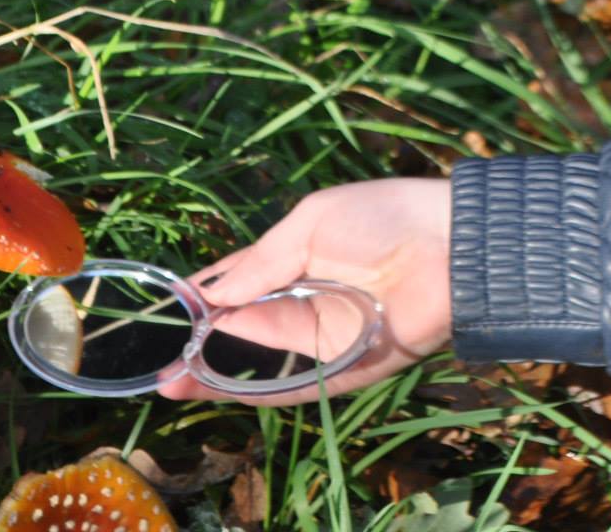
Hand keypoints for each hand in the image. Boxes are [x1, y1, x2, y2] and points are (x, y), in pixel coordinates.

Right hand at [158, 178, 451, 404]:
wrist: (451, 245)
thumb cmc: (383, 217)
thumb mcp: (310, 223)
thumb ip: (261, 262)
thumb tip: (211, 293)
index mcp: (297, 258)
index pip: (240, 283)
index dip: (204, 297)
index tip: (165, 309)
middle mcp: (307, 299)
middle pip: (244, 328)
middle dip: (199, 342)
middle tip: (158, 360)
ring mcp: (326, 335)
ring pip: (263, 360)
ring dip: (218, 372)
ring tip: (173, 378)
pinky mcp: (349, 366)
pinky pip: (301, 386)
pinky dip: (262, 392)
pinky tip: (224, 391)